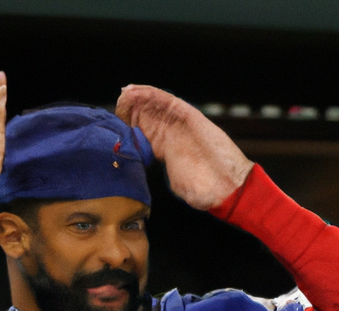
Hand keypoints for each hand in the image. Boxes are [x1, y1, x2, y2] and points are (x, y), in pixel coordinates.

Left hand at [115, 85, 251, 209]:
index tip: (112, 131)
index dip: (127, 129)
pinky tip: (135, 91)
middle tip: (114, 110)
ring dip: (136, 99)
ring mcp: (180, 123)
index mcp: (166, 148)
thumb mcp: (174, 183)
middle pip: (146, 116)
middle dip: (128, 111)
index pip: (142, 133)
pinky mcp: (189, 116)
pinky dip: (150, 94)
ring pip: (154, 105)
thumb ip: (158, 175)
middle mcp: (172, 133)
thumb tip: (144, 181)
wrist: (226, 185)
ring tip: (122, 95)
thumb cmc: (204, 190)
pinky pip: (167, 100)